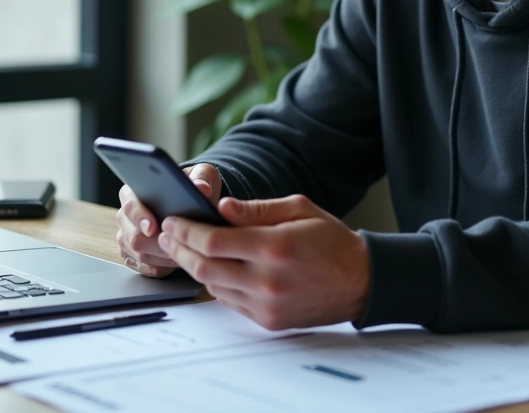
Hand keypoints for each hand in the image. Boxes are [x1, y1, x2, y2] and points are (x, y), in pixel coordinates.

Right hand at [115, 163, 222, 276]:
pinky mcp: (133, 255)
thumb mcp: (202, 175)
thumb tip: (202, 188)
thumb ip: (202, 178)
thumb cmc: (192, 186)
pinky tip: (176, 261)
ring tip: (184, 251)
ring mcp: (127, 237)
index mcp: (134, 192)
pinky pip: (144, 268)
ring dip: (163, 257)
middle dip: (157, 244)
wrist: (190, 202)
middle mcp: (126, 216)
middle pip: (133, 237)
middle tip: (178, 245)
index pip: (130, 206)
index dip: (141, 218)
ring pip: (139, 254)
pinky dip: (161, 267)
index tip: (153, 227)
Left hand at [157, 194, 370, 329]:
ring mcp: (266, 305)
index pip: (213, 241)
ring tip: (183, 249)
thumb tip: (222, 207)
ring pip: (212, 287)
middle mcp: (267, 280)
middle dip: (179, 248)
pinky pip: (229, 302)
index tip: (173, 220)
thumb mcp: (298, 209)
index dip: (186, 230)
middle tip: (167, 234)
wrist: (360, 282)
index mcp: (274, 246)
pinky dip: (215, 283)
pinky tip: (211, 268)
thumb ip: (257, 209)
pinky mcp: (268, 320)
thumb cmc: (330, 240)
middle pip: (203, 267)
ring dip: (193, 267)